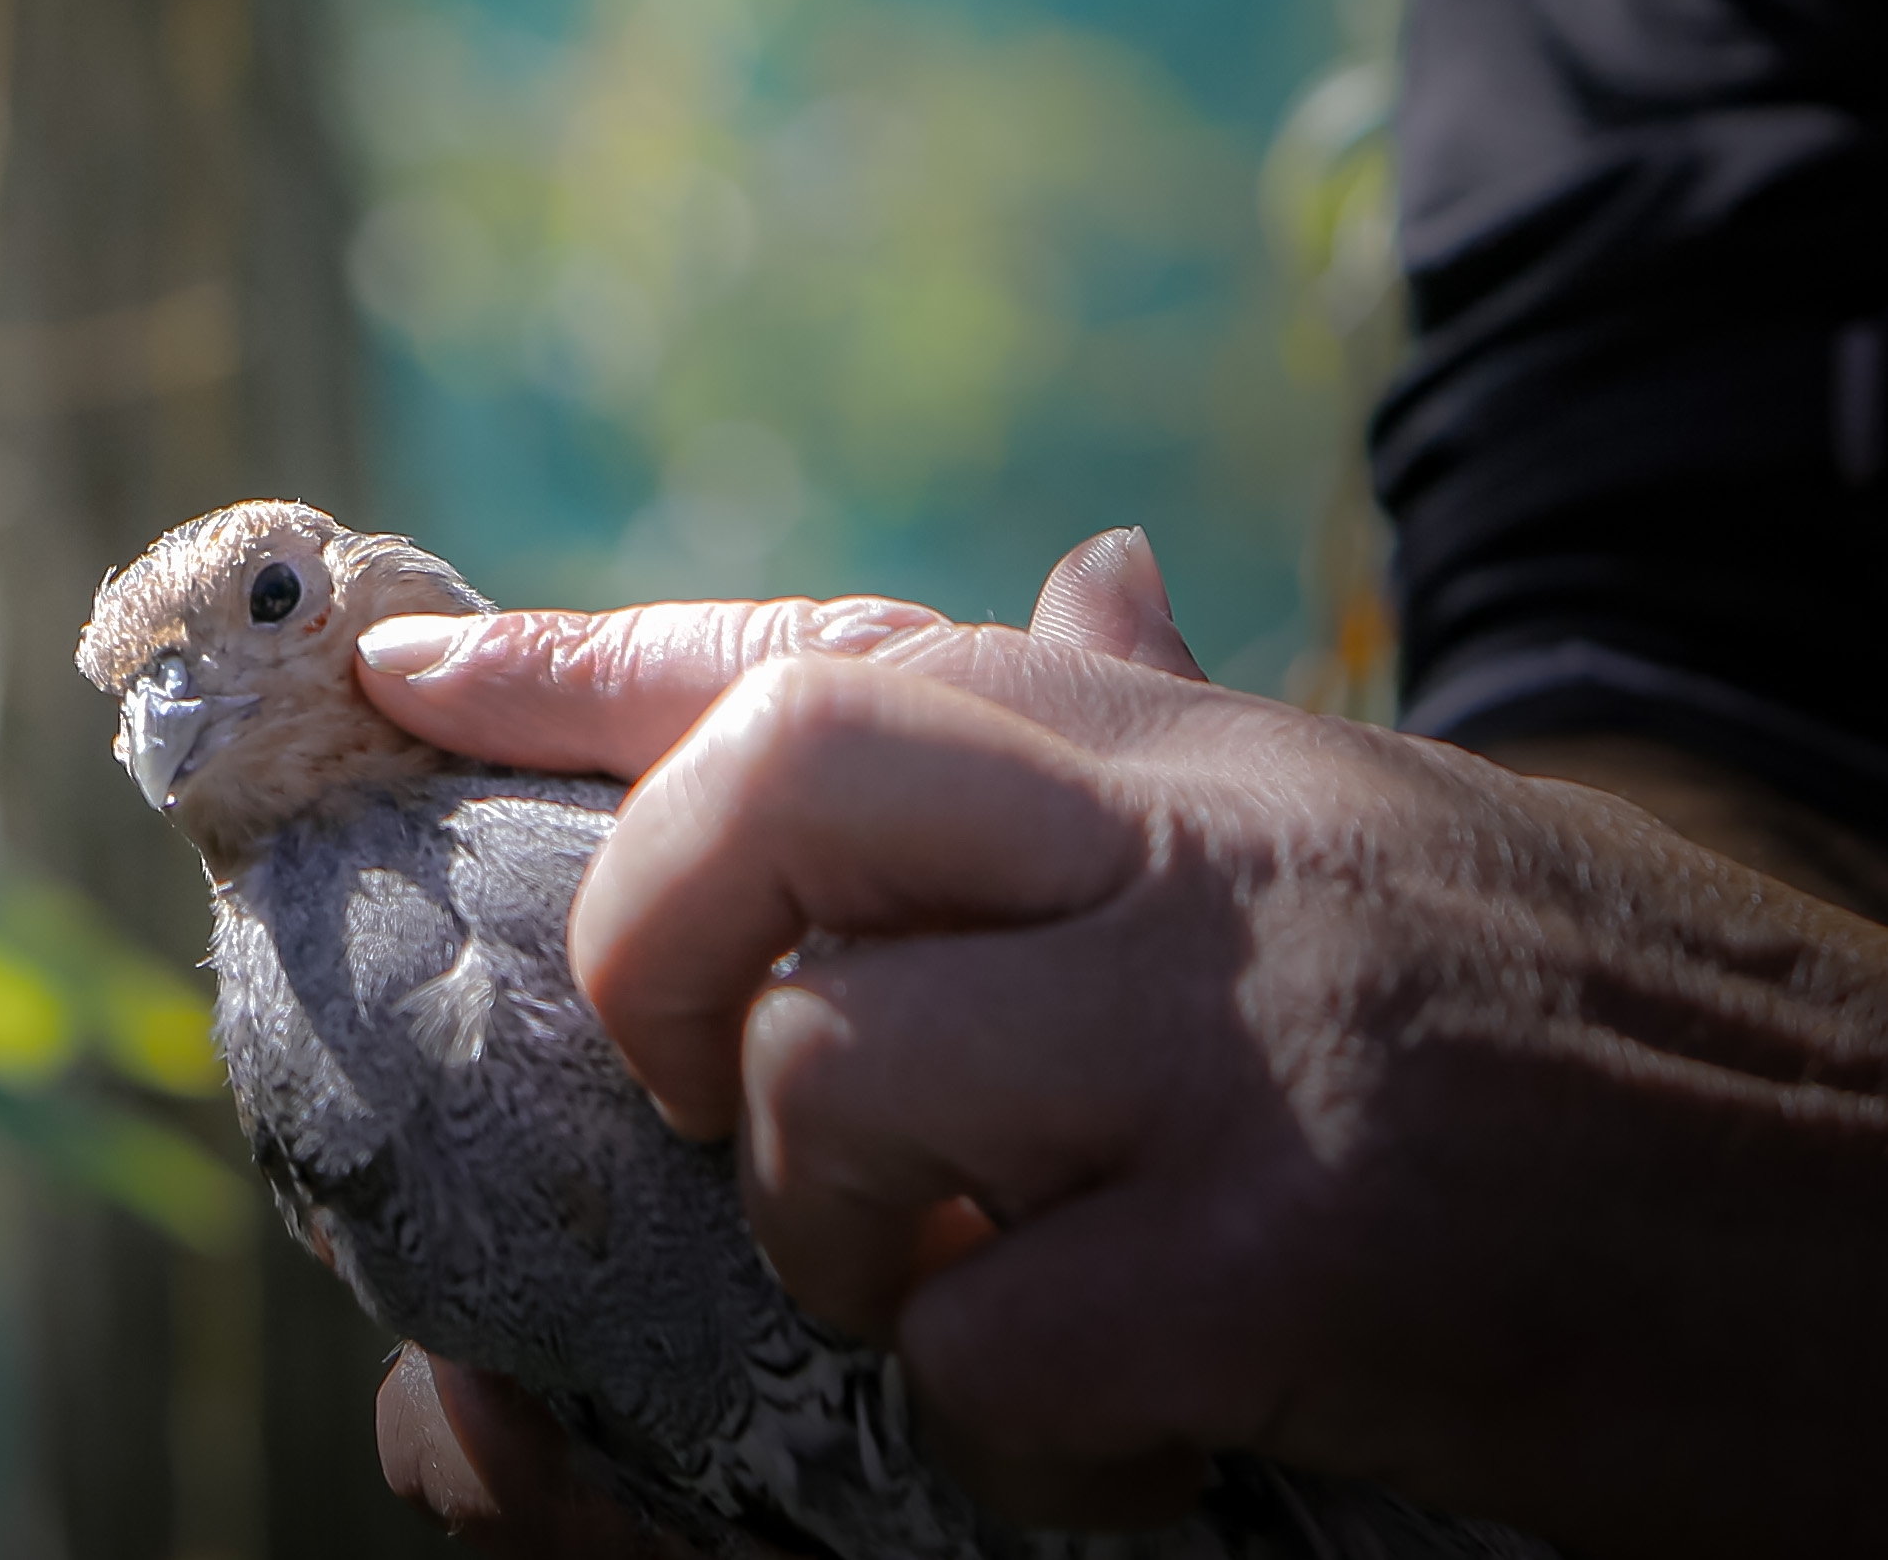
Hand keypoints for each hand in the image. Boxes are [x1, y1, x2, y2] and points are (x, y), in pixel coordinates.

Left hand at [349, 531, 1887, 1559]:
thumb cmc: (1623, 1038)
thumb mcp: (1389, 836)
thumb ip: (1190, 735)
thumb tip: (1085, 568)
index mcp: (1180, 743)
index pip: (811, 647)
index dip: (567, 661)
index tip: (395, 674)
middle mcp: (1186, 840)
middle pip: (767, 785)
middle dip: (649, 942)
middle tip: (684, 1093)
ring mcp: (1238, 1040)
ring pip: (832, 1076)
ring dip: (822, 1232)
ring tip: (929, 1301)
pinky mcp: (1308, 1255)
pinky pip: (995, 1342)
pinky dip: (993, 1431)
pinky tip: (1089, 1451)